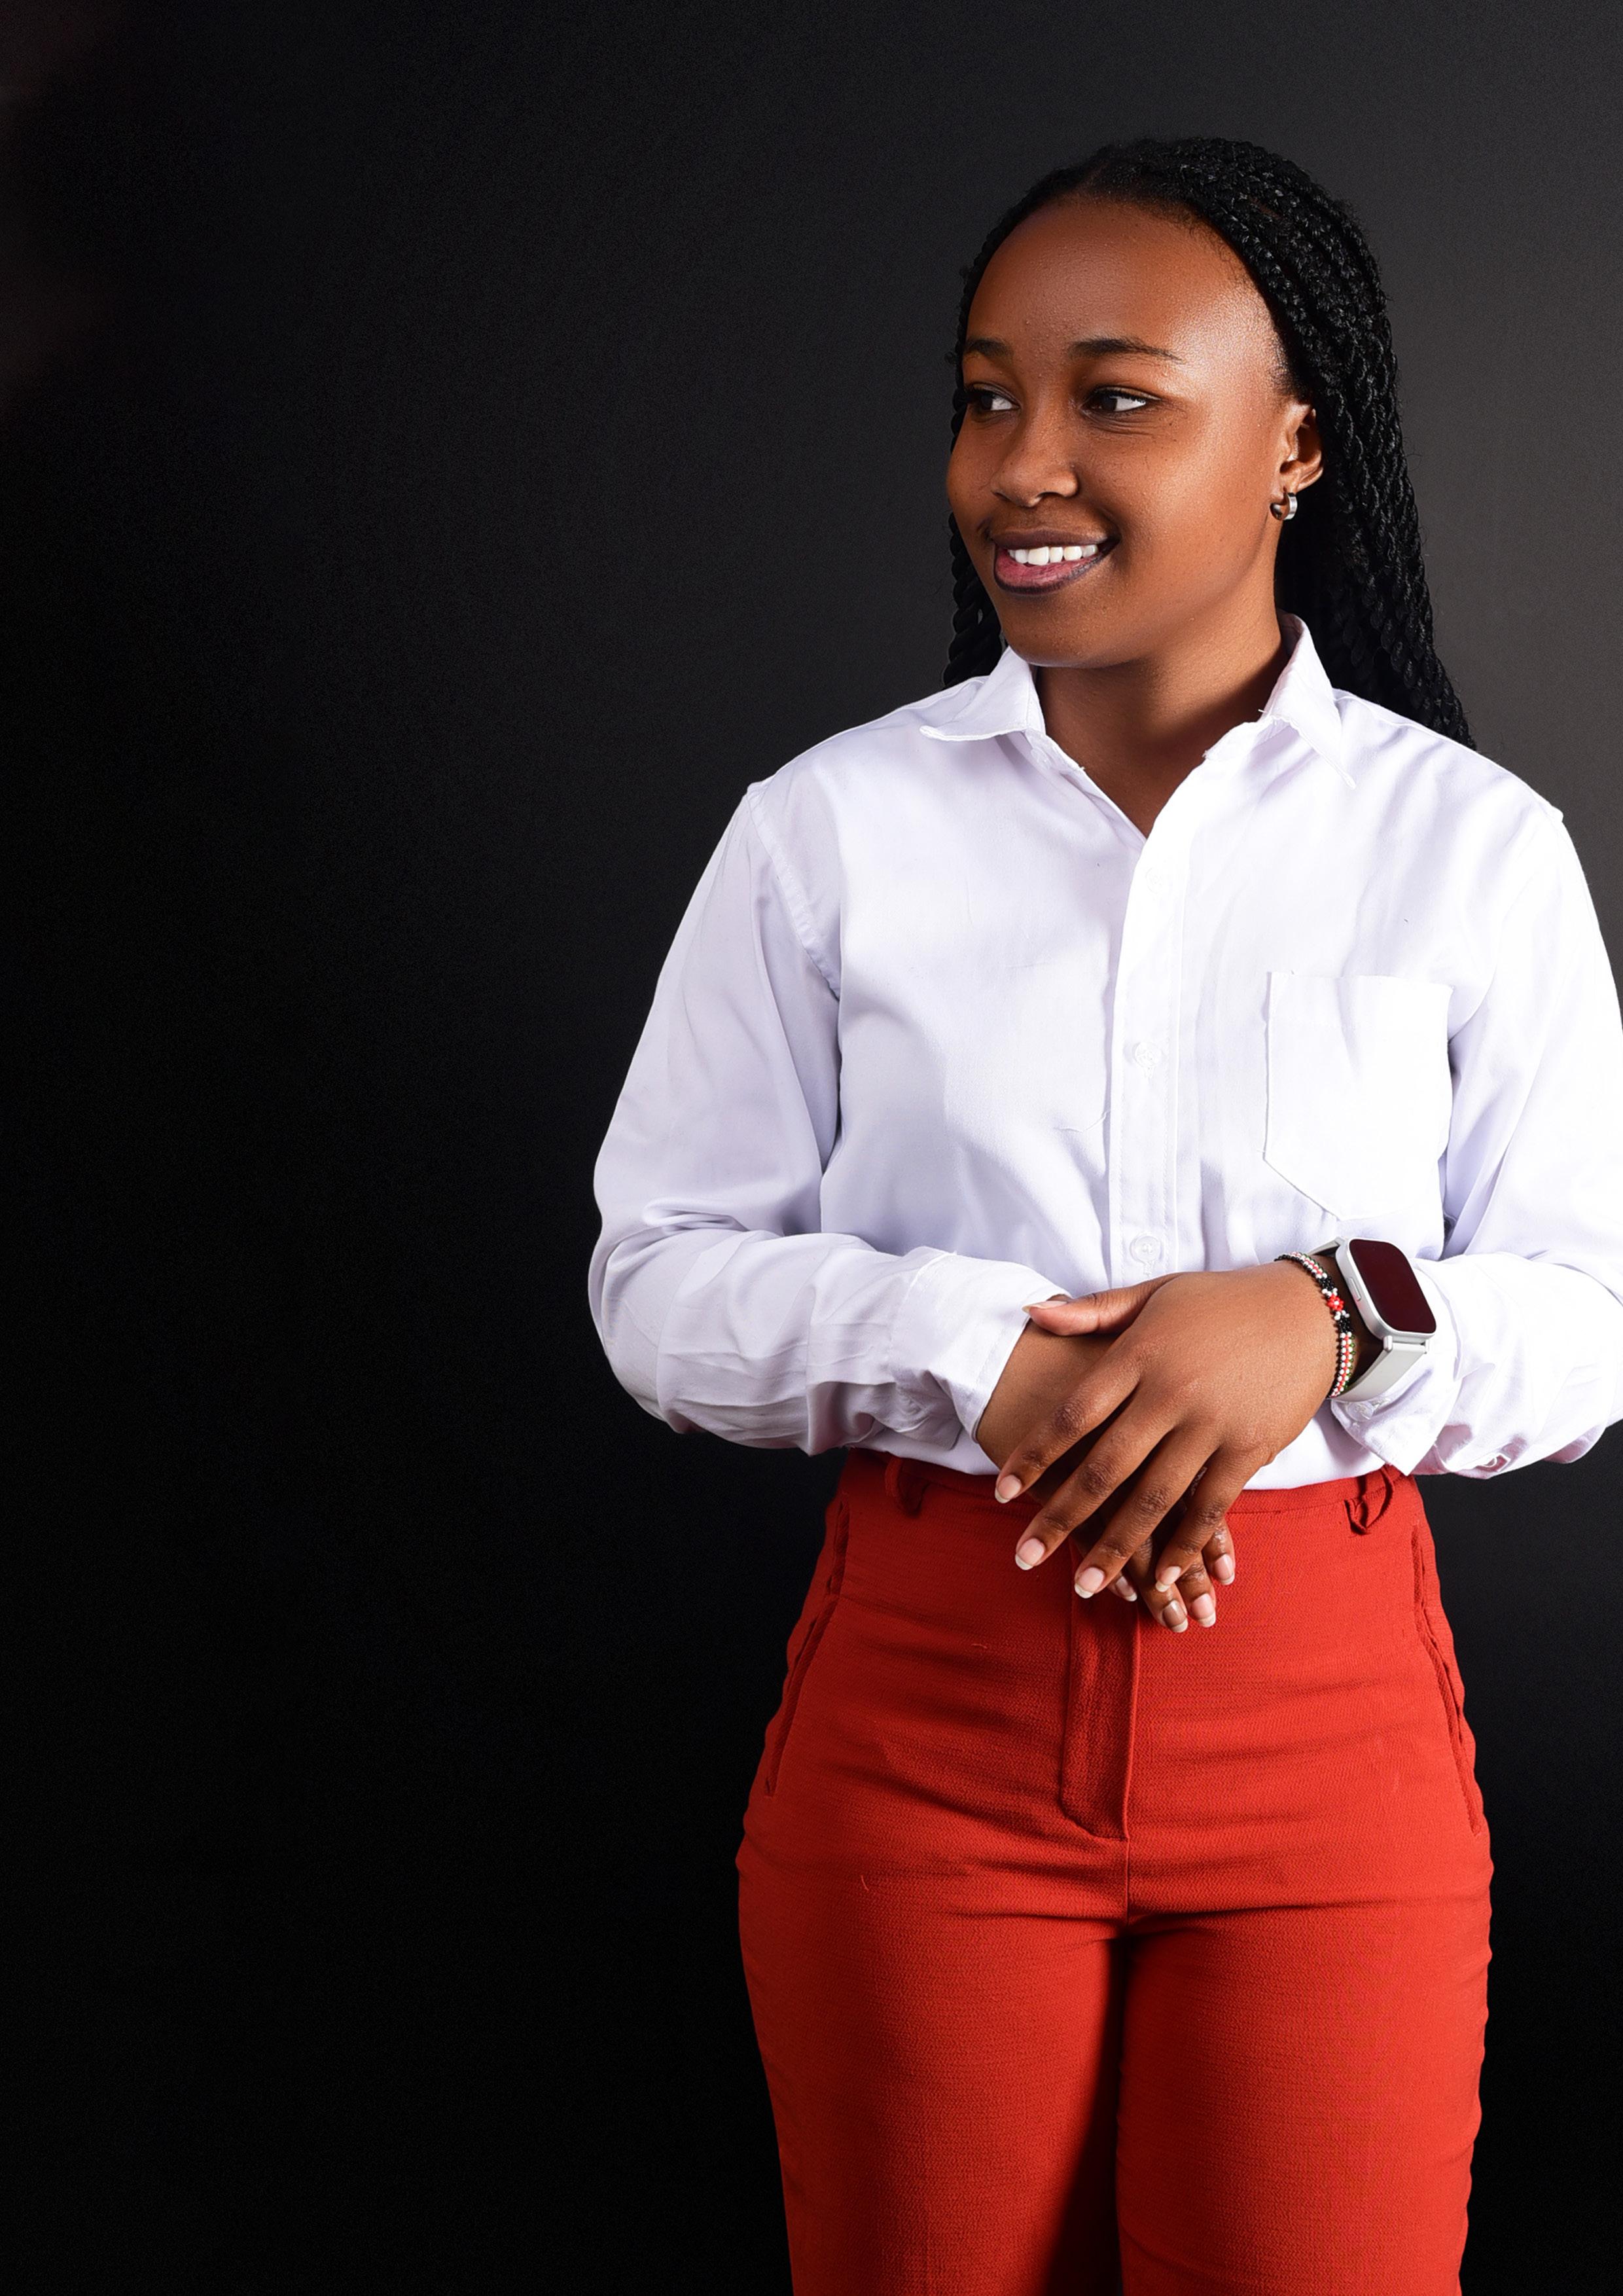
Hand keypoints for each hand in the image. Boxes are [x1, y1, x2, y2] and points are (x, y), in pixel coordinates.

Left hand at [975, 1300, 1234, 1630]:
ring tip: (1083, 1585)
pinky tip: (1157, 1577)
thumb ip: (1092, 1312)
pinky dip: (1182, 1547)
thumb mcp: (1154, 1295)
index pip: (1073, 1414)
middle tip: (1023, 1556)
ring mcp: (1212, 1425)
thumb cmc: (1222, 1301)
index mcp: (1139, 1354)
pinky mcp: (1249, 1450)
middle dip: (1060, 1517)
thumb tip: (1029, 1312)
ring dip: (1115, 1548)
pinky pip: (1209, 1509)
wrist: (1311, 1312)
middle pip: (1104, 1467)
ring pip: (1154, 1499)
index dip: (1035, 1456)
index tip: (1003, 1492)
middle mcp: (1171, 1393)